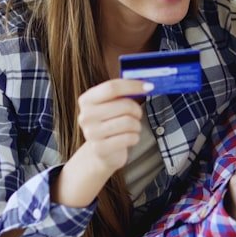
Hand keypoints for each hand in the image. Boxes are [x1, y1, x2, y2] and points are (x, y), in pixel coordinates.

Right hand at [52, 79, 149, 207]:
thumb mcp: (111, 105)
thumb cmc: (110, 123)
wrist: (101, 152)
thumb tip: (146, 84)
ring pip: (128, 122)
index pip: (112, 87)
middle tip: (138, 114)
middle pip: (123, 105)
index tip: (149, 86)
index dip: (133, 86)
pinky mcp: (100, 149)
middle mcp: (85, 116)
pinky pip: (128, 138)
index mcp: (86, 99)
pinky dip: (135, 137)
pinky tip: (130, 138)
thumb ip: (123, 93)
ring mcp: (91, 133)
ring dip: (137, 125)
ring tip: (133, 127)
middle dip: (137, 109)